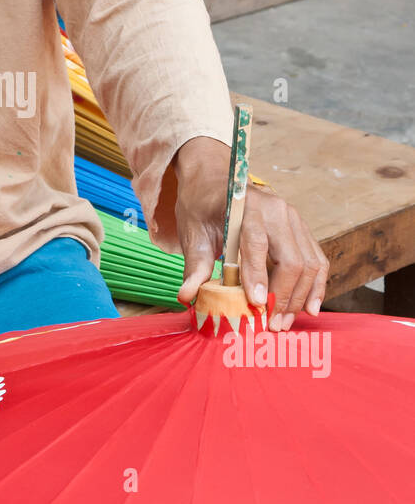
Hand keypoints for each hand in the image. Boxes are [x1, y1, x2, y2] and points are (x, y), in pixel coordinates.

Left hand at [173, 137, 329, 330]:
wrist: (216, 178)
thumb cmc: (202, 204)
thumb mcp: (192, 232)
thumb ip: (195, 265)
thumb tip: (187, 296)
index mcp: (247, 206)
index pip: (257, 243)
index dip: (258, 275)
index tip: (257, 303)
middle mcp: (278, 210)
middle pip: (291, 258)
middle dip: (283, 296)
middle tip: (271, 325)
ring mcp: (294, 219)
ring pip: (310, 263)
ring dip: (300, 297)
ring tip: (284, 323)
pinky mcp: (301, 229)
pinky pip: (317, 260)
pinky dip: (316, 285)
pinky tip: (309, 307)